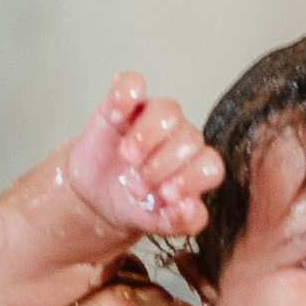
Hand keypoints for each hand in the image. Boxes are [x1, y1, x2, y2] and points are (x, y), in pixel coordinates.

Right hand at [65, 75, 224, 242]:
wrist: (95, 195)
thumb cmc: (132, 204)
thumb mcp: (156, 223)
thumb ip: (180, 221)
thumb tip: (190, 207)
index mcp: (194, 167)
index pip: (210, 165)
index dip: (190, 179)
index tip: (165, 194)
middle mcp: (179, 138)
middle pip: (190, 138)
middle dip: (162, 165)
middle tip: (139, 184)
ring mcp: (153, 117)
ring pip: (168, 110)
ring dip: (147, 136)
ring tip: (128, 157)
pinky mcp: (125, 101)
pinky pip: (132, 83)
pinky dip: (125, 95)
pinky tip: (117, 117)